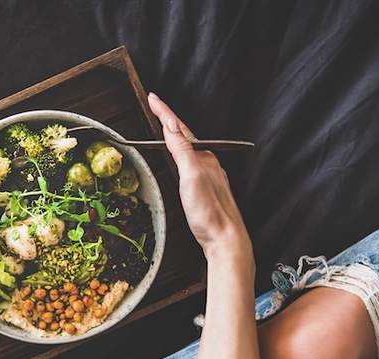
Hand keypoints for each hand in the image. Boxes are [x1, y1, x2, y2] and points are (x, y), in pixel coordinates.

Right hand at [148, 93, 252, 270]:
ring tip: (164, 125)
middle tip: (155, 106)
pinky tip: (179, 159)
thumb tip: (171, 127)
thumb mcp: (192, 177)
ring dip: (175, 135)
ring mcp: (208, 176)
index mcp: (204, 157)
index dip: (165, 112)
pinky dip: (180, 153)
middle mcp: (208, 163)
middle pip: (185, 135)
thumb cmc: (210, 213)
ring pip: (188, 149)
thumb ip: (182, 151)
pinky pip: (190, 162)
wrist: (225, 240)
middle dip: (169, 119)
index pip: (180, 129)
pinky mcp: (205, 189)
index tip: (153, 98)